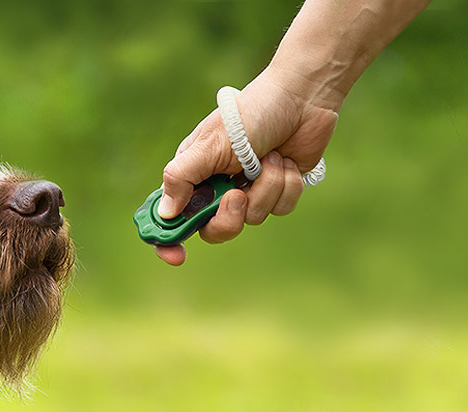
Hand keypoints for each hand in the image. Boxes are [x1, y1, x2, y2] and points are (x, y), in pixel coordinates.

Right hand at [154, 69, 340, 265]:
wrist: (301, 98)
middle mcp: (218, 185)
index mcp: (193, 173)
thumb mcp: (210, 144)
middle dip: (230, 217)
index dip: (169, 238)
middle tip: (238, 195)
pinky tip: (286, 161)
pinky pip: (280, 209)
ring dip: (266, 188)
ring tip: (270, 157)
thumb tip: (166, 213)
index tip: (177, 256)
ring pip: (253, 218)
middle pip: (214, 229)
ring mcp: (249, 189)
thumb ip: (181, 178)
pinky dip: (286, 186)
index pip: (171, 215)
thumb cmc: (250, 113)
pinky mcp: (278, 189)